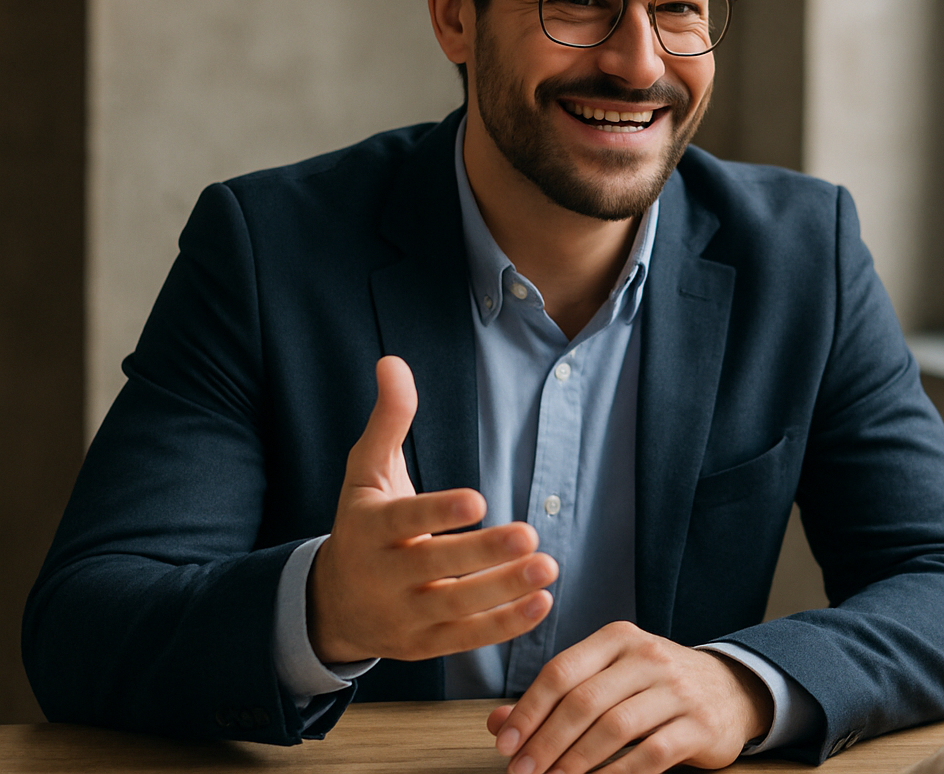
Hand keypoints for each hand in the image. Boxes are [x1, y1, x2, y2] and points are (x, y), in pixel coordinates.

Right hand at [307, 356, 559, 663]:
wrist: (332, 603)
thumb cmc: (362, 525)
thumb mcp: (365, 473)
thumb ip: (388, 421)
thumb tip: (393, 362)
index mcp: (371, 528)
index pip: (405, 520)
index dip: (439, 512)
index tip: (478, 500)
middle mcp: (385, 574)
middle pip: (437, 567)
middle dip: (484, 554)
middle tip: (530, 534)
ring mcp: (405, 614)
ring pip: (457, 606)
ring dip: (504, 589)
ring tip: (548, 566)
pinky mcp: (425, 643)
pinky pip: (467, 638)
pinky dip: (505, 625)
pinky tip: (542, 602)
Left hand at [485, 621, 772, 773]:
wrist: (731, 690)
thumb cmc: (655, 686)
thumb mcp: (609, 677)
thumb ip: (556, 696)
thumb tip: (498, 723)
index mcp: (619, 638)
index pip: (562, 670)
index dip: (529, 710)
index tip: (506, 745)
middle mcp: (649, 656)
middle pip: (585, 701)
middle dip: (546, 742)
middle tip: (523, 773)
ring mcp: (678, 689)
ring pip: (615, 728)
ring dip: (576, 763)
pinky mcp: (699, 724)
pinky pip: (650, 754)